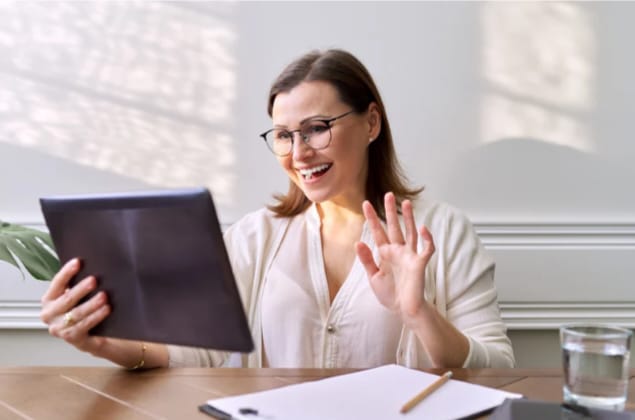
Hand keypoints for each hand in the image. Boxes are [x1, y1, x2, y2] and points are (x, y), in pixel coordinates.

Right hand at [40, 258, 110, 353]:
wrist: (90, 336)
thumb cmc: (82, 310)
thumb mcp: (77, 296)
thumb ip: (77, 284)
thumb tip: (92, 266)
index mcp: (49, 300)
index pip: (57, 283)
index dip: (67, 272)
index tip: (78, 262)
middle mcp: (50, 315)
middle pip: (67, 299)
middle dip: (81, 289)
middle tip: (94, 280)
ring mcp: (59, 329)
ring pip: (76, 314)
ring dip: (91, 304)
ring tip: (104, 296)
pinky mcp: (72, 339)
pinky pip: (84, 326)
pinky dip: (96, 317)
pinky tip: (106, 310)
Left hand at [356, 192, 434, 326]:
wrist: (404, 309)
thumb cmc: (390, 294)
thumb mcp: (373, 277)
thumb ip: (367, 260)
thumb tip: (358, 242)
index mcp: (386, 253)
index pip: (378, 232)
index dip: (372, 218)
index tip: (365, 204)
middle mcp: (398, 251)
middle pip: (394, 226)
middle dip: (390, 211)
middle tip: (388, 194)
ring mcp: (410, 255)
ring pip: (410, 232)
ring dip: (409, 218)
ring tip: (406, 203)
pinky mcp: (420, 263)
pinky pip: (426, 248)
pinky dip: (426, 238)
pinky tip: (423, 228)